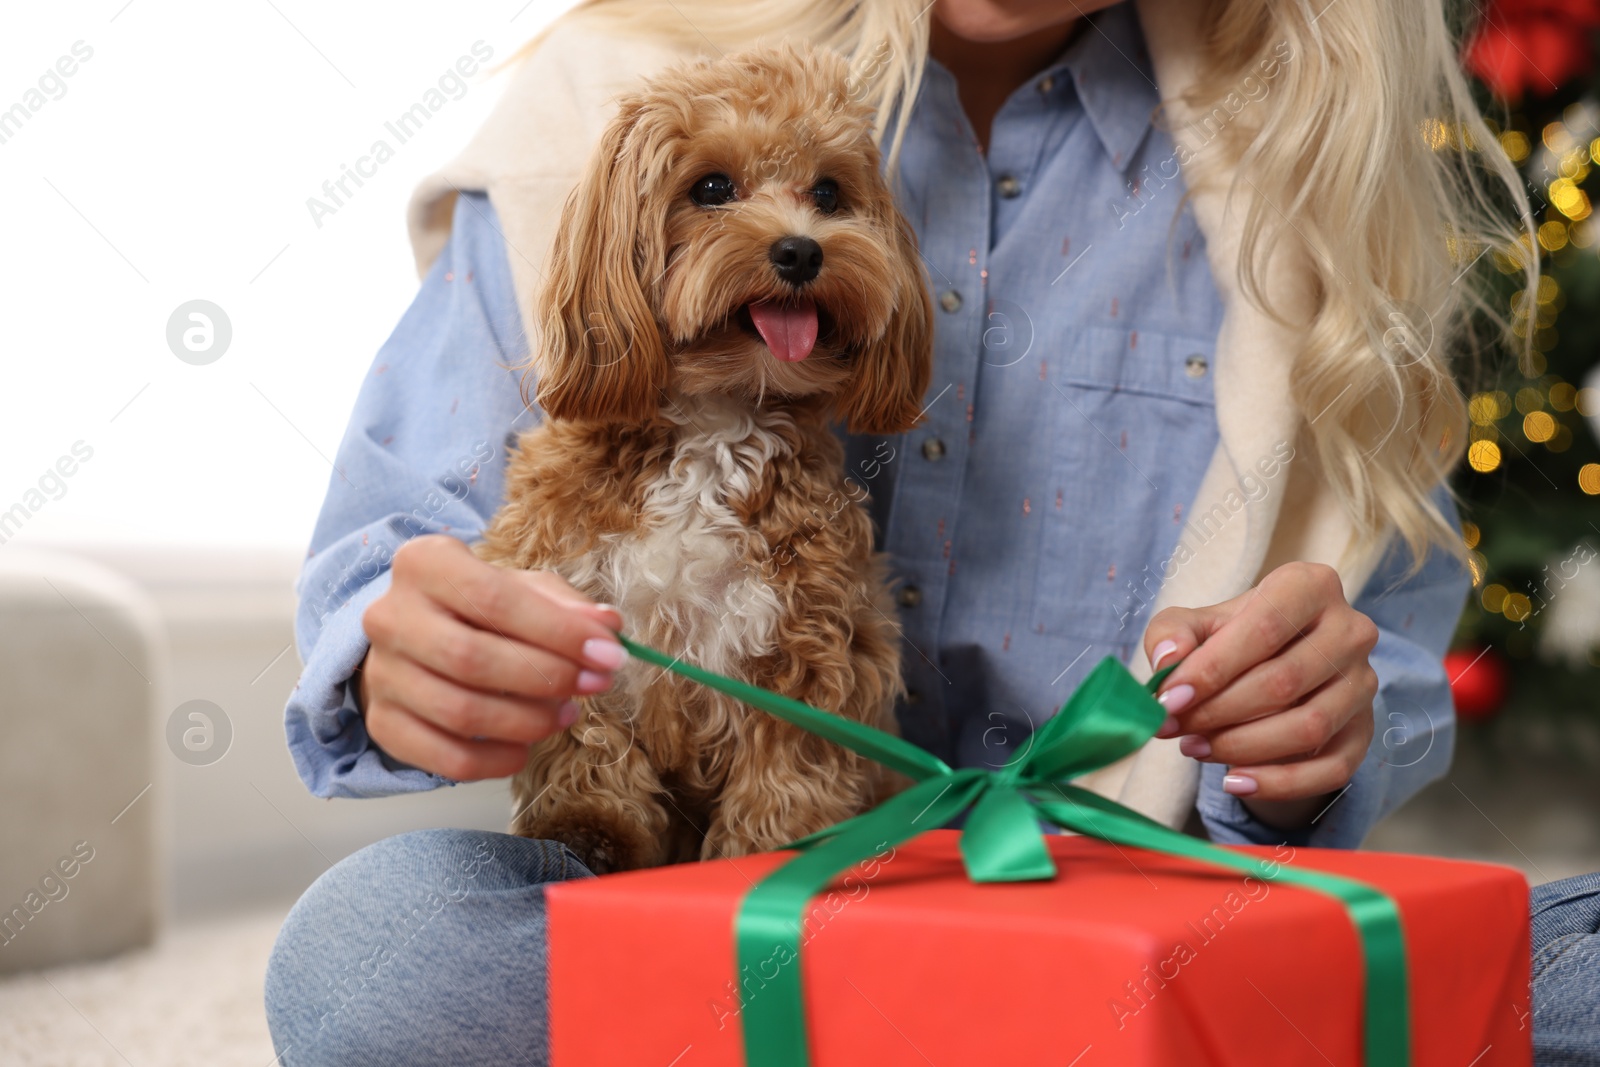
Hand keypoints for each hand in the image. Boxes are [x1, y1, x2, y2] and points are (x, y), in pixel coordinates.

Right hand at [357, 535, 625, 780]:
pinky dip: (497, 761)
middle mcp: (390, 617)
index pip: (494, 599)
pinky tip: (525, 747)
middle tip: (595, 685)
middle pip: (472, 658)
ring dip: (528, 721)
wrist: (415, 635)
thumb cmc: (479, 608)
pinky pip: (446, 759)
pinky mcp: (383, 724)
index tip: (609, 654)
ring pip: (461, 712)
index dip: (558, 632)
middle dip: (547, 677)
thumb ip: (566, 605)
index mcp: (424, 564)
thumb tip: (608, 627)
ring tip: (566, 713)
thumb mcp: (522, 588)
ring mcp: (381, 674)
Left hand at [1141, 561, 1380, 829]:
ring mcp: (1363, 683)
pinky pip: (1330, 768)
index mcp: (1309, 586)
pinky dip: (1279, 783)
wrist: (1274, 665)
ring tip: (1194, 748)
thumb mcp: (1196, 624)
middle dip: (1218, 712)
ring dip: (1242, 746)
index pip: (1264, 628)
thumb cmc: (1232, 638)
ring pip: (1308, 726)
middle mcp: (1350, 630)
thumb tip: (1167, 662)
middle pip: (1283, 682)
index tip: (1169, 699)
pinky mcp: (1364, 731)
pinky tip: (1234, 781)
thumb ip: (1172, 633)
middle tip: (1173, 728)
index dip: (1212, 668)